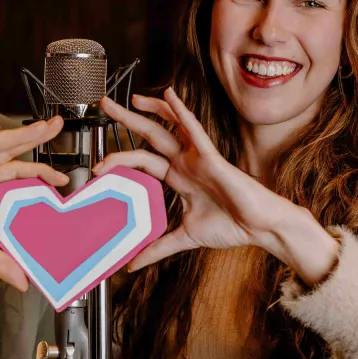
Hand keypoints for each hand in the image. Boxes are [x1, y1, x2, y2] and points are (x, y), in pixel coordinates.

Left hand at [95, 90, 338, 281]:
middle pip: (149, 135)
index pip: (142, 160)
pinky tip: (169, 95)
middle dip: (126, 120)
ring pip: (168, 126)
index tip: (97, 166)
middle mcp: (185, 163)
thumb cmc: (231, 226)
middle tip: (104, 106)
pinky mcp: (212, 158)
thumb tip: (132, 263)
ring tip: (128, 98)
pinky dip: (181, 112)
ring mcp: (198, 158)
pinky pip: (194, 130)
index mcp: (178, 177)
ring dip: (149, 109)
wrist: (260, 228)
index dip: (119, 159)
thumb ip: (157, 247)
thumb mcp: (184, 237)